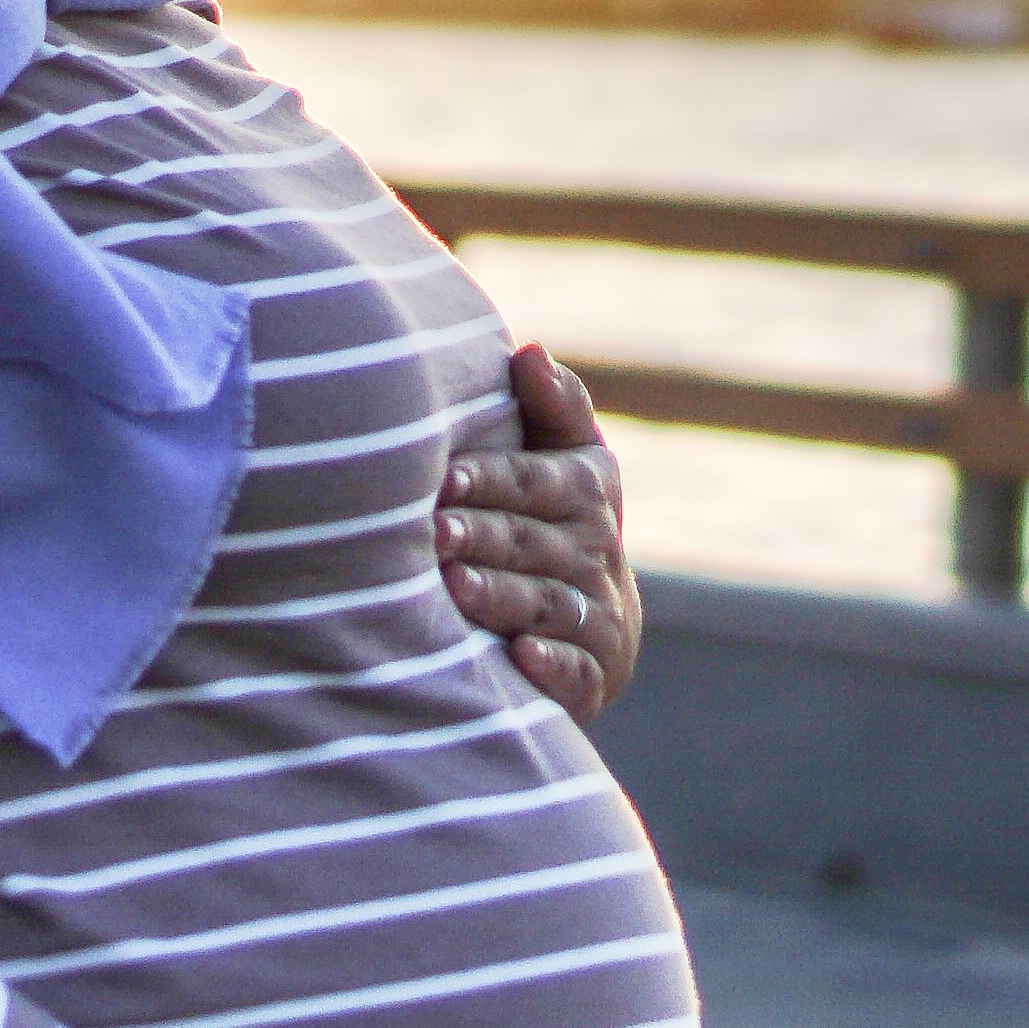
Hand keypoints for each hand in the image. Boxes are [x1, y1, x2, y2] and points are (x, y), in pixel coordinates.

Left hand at [441, 346, 642, 725]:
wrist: (596, 625)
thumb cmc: (552, 523)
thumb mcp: (565, 462)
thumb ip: (553, 409)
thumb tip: (529, 352)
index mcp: (588, 494)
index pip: (540, 482)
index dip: (491, 478)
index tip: (443, 476)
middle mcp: (596, 554)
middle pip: (532, 542)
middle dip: (482, 537)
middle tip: (430, 533)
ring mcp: (598, 618)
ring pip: (546, 604)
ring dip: (502, 596)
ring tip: (453, 588)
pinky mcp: (594, 675)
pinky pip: (576, 672)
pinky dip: (551, 666)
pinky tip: (518, 658)